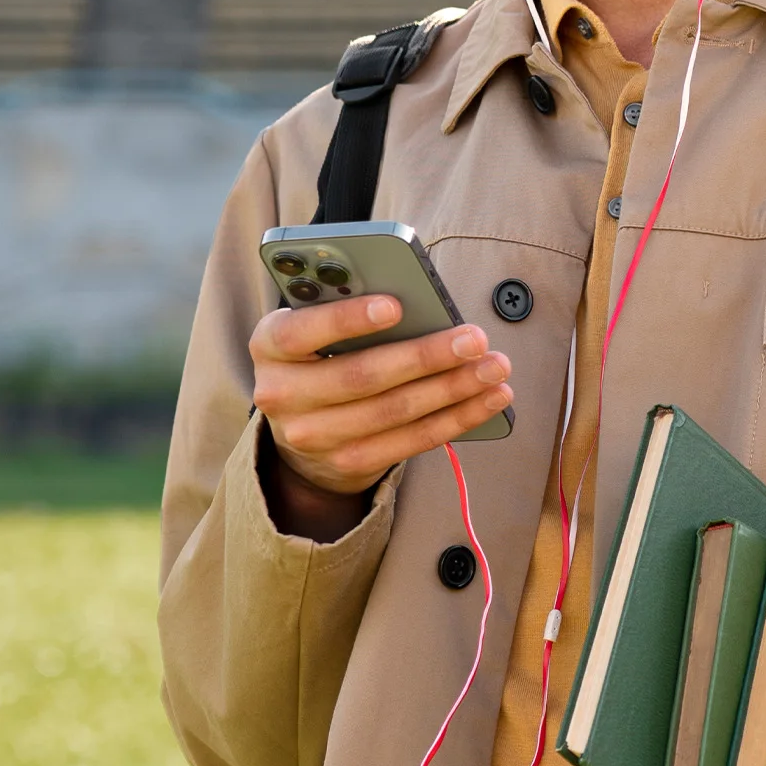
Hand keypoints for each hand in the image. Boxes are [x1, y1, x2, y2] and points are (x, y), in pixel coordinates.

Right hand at [250, 295, 513, 531]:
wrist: (301, 422)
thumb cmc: (323, 349)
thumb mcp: (317, 322)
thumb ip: (349, 305)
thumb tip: (418, 303)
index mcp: (270, 344)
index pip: (302, 331)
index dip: (348, 319)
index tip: (396, 305)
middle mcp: (283, 394)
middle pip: (362, 376)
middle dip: (426, 356)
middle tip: (475, 338)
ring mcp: (314, 436)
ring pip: (394, 412)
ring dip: (453, 389)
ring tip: (495, 368)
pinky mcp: (349, 463)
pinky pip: (412, 441)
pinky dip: (457, 419)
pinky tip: (490, 400)